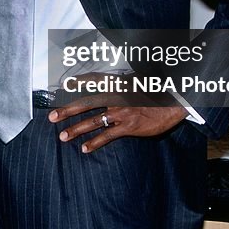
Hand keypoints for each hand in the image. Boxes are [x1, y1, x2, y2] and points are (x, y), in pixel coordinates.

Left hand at [48, 82, 185, 152]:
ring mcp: (122, 111)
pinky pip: (108, 135)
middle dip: (67, 110)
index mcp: (118, 82)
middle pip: (86, 102)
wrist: (176, 102)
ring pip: (94, 121)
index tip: (64, 86)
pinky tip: (85, 148)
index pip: (93, 80)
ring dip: (77, 129)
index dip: (77, 82)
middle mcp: (117, 96)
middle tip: (52, 117)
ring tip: (63, 136)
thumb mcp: (138, 80)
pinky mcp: (129, 126)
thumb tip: (111, 82)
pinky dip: (95, 142)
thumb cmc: (157, 91)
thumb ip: (122, 82)